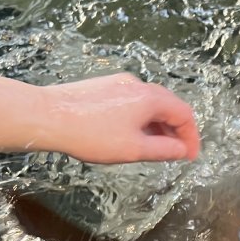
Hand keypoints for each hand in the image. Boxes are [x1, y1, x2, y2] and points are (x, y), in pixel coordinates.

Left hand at [40, 73, 200, 163]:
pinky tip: (131, 135)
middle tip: (176, 153)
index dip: (191, 137)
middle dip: (176, 130)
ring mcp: (119, 83)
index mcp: (150, 97)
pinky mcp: (103, 87)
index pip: (184, 114)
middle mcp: (137, 85)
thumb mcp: (134, 149)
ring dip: (158, 126)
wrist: (48, 116)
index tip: (189, 156)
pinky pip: (132, 102)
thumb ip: (163, 150)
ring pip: (149, 104)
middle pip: (168, 105)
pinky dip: (141, 119)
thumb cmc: (92, 135)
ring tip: (153, 148)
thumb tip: (181, 150)